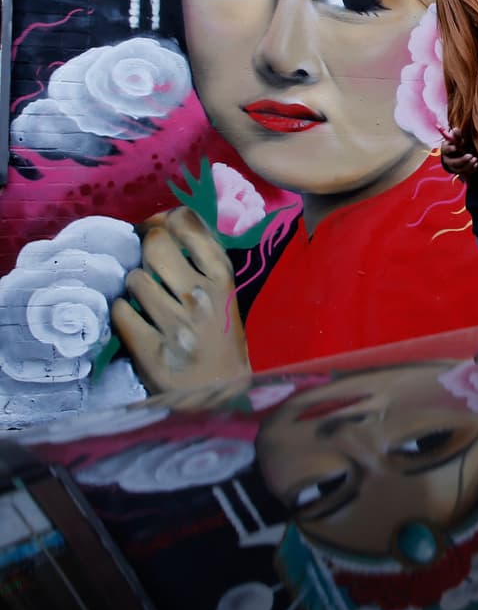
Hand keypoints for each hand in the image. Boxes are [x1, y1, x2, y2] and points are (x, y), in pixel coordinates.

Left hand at [111, 207, 249, 393]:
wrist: (219, 390)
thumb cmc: (219, 334)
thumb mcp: (224, 292)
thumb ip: (201, 261)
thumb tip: (160, 225)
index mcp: (223, 277)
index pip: (187, 223)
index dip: (164, 220)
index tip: (157, 229)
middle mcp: (201, 296)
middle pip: (155, 244)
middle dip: (145, 250)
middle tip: (148, 265)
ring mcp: (176, 324)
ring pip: (134, 279)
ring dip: (134, 287)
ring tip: (144, 299)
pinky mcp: (151, 350)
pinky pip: (121, 312)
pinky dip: (123, 313)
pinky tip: (134, 320)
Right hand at [440, 125, 477, 177]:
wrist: (460, 153)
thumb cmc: (458, 144)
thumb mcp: (457, 139)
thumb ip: (457, 135)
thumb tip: (456, 129)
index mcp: (445, 150)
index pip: (445, 150)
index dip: (449, 149)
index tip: (455, 147)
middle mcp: (448, 160)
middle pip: (452, 163)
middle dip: (462, 160)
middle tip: (470, 155)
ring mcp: (453, 167)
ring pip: (459, 170)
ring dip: (468, 165)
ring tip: (475, 159)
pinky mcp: (460, 172)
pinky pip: (465, 173)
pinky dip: (472, 169)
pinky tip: (476, 163)